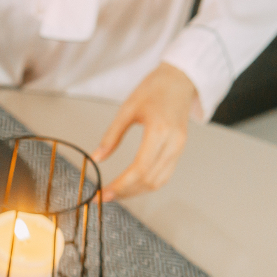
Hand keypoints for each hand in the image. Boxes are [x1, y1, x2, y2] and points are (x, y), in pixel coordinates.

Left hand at [92, 63, 196, 201]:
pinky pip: (164, 175)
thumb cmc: (155, 88)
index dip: (121, 185)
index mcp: (159, 131)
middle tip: (106, 196)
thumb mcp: (127, 109)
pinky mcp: (180, 150)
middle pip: (149, 180)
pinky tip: (132, 185)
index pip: (140, 168)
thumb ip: (111, 135)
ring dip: (136, 192)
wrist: (180, 79)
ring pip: (158, 182)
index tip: (104, 193)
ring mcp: (179, 148)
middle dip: (126, 192)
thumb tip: (96, 158)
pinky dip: (147, 184)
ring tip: (116, 193)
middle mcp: (173, 143)